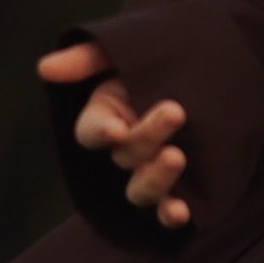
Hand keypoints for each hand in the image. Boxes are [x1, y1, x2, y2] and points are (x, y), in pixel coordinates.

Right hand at [38, 42, 191, 229]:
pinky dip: (171, 215)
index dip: (100, 132)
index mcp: (106, 117)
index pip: (91, 132)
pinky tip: (183, 212)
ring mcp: (150, 173)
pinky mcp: (179, 190)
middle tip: (174, 111)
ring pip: (141, 191)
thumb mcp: (129, 48)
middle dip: (146, 137)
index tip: (116, 128)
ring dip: (155, 180)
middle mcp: (125, 149)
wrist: (218, 68)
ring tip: (176, 157)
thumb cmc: (162, 58)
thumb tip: (45, 67)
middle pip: (124, 157)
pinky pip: (169, 210)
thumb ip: (90, 57)